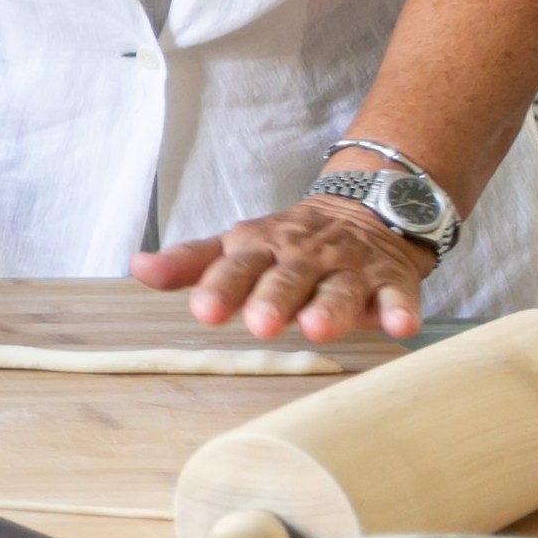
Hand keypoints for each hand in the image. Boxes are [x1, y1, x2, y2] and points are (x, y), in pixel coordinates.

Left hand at [131, 194, 436, 341]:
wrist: (366, 208)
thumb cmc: (290, 242)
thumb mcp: (239, 245)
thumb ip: (191, 262)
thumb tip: (137, 267)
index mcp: (261, 249)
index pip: (235, 266)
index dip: (219, 288)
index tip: (202, 311)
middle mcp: (303, 257)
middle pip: (286, 278)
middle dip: (272, 299)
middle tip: (259, 324)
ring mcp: (348, 268)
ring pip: (338, 288)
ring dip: (330, 308)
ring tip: (317, 329)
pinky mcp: (390, 280)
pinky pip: (396, 294)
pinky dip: (399, 309)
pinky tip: (400, 327)